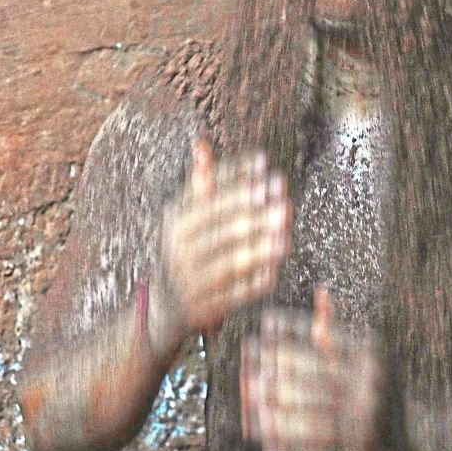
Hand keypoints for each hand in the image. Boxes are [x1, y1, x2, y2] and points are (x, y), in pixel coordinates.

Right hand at [154, 137, 290, 342]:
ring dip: (259, 250)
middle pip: (221, 230)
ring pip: (228, 264)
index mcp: (175, 223)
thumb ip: (201, 183)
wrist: (166, 305)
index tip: (264, 162)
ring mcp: (190, 282)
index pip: (208, 197)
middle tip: (284, 197)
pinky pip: (232, 296)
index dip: (236, 179)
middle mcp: (179, 251)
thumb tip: (201, 141)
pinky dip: (252, 285)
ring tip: (285, 235)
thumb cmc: (187, 248)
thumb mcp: (186, 216)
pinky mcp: (204, 309)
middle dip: (254, 213)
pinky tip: (273, 272)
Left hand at [241, 288, 381, 450]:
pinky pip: (312, 437)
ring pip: (308, 403)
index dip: (292, 328)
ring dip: (274, 398)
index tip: (265, 322)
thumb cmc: (375, 386)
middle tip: (248, 357)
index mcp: (370, 355)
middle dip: (275, 364)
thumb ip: (337, 330)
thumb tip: (322, 290)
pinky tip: (262, 422)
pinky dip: (285, 429)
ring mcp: (366, 415)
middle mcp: (371, 383)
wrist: (406, 434)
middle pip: (312, 370)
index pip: (326, 335)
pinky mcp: (358, 445)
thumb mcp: (363, 354)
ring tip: (248, 390)